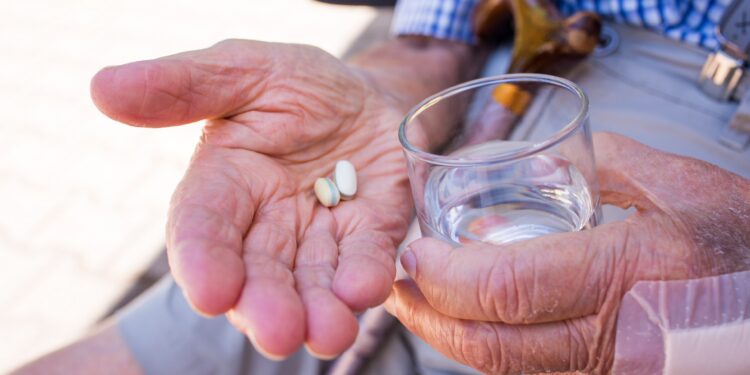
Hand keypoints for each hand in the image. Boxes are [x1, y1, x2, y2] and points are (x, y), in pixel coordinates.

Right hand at [91, 40, 417, 357]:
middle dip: (265, 305)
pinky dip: (366, 278)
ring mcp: (322, 236)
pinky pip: (367, 260)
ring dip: (318, 311)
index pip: (203, 229)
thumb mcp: (244, 70)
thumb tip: (102, 89)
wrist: (370, 95)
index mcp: (225, 184)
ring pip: (312, 283)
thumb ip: (183, 86)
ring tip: (329, 334)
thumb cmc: (298, 86)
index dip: (204, 262)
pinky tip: (365, 290)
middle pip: (258, 274)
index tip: (211, 293)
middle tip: (277, 333)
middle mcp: (267, 224)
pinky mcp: (372, 235)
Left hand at [385, 132, 749, 373]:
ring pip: (507, 368)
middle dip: (430, 318)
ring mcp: (609, 367)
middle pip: (492, 343)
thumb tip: (549, 164)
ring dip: (452, 340)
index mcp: (627, 272)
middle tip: (399, 289)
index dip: (445, 279)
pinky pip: (534, 374)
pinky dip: (492, 352)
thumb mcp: (682, 186)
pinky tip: (475, 327)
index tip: (414, 257)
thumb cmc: (742, 249)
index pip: (506, 288)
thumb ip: (608, 164)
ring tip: (421, 307)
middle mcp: (613, 334)